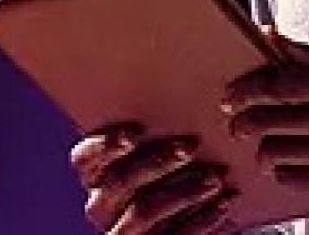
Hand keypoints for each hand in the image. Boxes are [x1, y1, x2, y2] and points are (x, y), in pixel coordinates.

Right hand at [69, 123, 238, 233]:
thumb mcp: (156, 149)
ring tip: (216, 178)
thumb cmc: (168, 171)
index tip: (134, 133)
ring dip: (184, 193)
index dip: (105, 146)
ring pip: (143, 212)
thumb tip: (181, 89)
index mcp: (96, 175)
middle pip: (118, 182)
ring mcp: (121, 232)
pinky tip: (225, 204)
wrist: (177, 219)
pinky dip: (201, 221)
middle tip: (191, 145)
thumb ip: (155, 130)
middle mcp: (101, 204)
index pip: (84, 159)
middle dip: (156, 162)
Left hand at [220, 27, 308, 231]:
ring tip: (265, 149)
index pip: (282, 83)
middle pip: (271, 119)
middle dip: (244, 122)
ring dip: (262, 150)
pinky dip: (283, 173)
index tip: (232, 95)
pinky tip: (289, 168)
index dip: (248, 89)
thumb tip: (269, 35)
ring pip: (276, 151)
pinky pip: (291, 179)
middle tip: (237, 124)